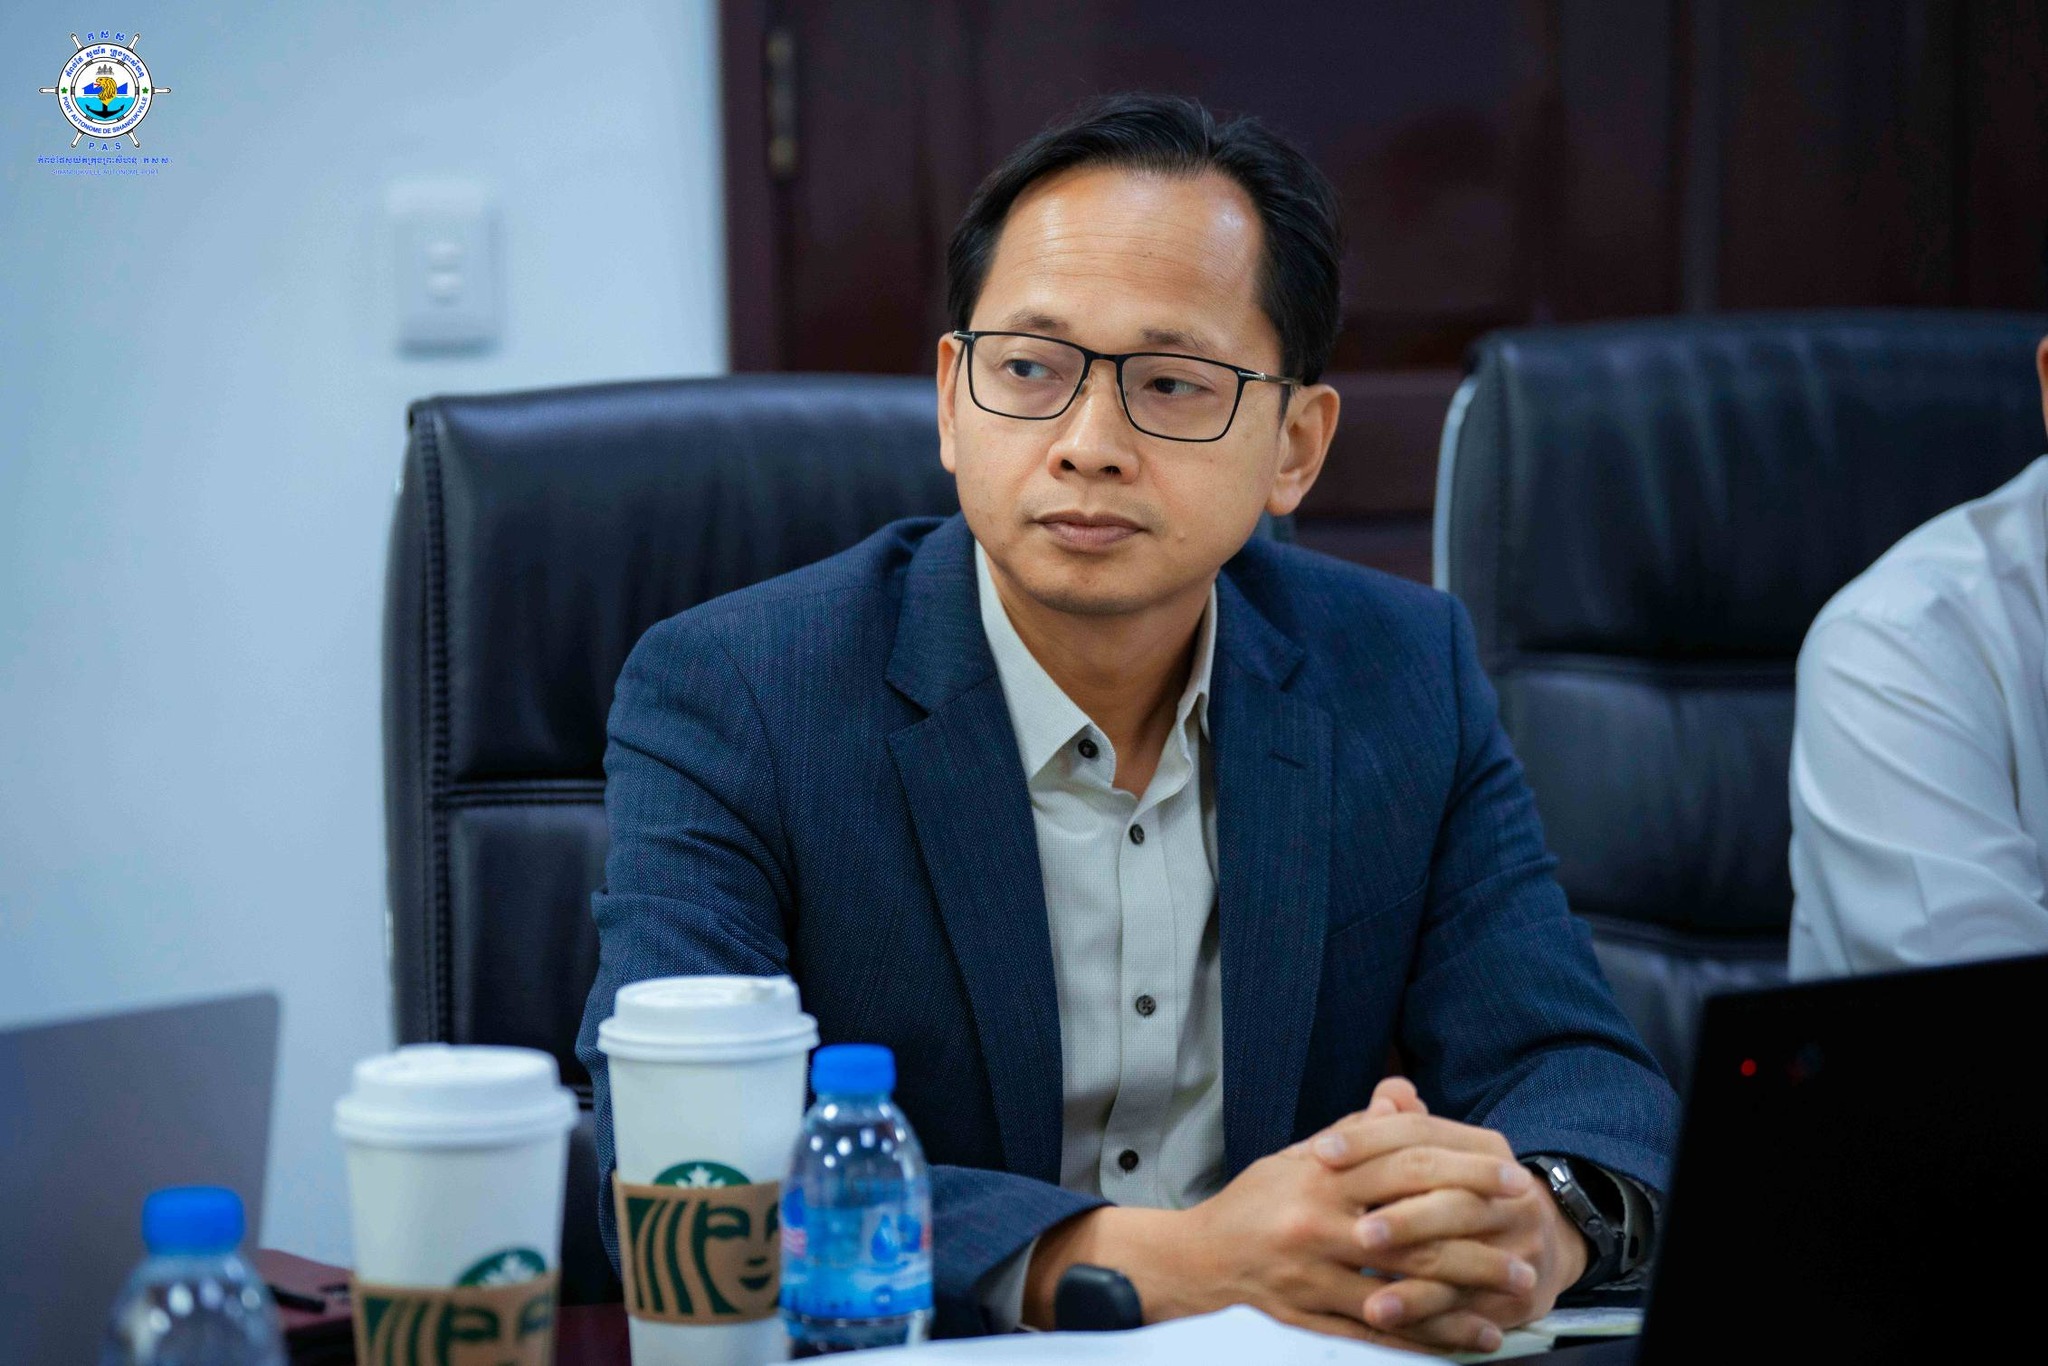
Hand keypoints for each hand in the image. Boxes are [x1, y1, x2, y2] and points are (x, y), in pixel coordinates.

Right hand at [1022, 1078, 1534, 1350]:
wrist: (1194, 1263)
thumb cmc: (1253, 1204)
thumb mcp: (1297, 1157)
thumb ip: (1355, 1133)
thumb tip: (1402, 1095)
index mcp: (1320, 1177)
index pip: (1404, 1165)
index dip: (1463, 1169)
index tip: (1511, 1174)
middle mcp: (1318, 1225)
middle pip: (1415, 1229)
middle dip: (1479, 1233)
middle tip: (1528, 1235)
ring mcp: (1315, 1277)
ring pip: (1405, 1285)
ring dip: (1468, 1290)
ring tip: (1513, 1288)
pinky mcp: (1312, 1320)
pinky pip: (1381, 1332)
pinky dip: (1431, 1335)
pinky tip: (1471, 1336)